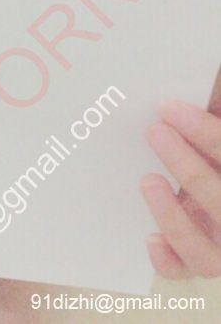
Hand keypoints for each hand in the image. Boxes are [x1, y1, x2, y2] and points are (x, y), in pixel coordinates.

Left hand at [142, 98, 220, 278]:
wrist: (208, 183)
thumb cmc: (207, 148)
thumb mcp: (211, 123)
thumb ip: (209, 108)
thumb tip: (181, 90)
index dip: (204, 133)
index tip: (168, 108)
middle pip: (220, 200)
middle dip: (188, 167)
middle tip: (153, 132)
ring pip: (207, 252)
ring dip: (175, 219)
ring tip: (148, 181)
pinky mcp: (199, 258)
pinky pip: (185, 271)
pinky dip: (169, 261)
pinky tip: (149, 238)